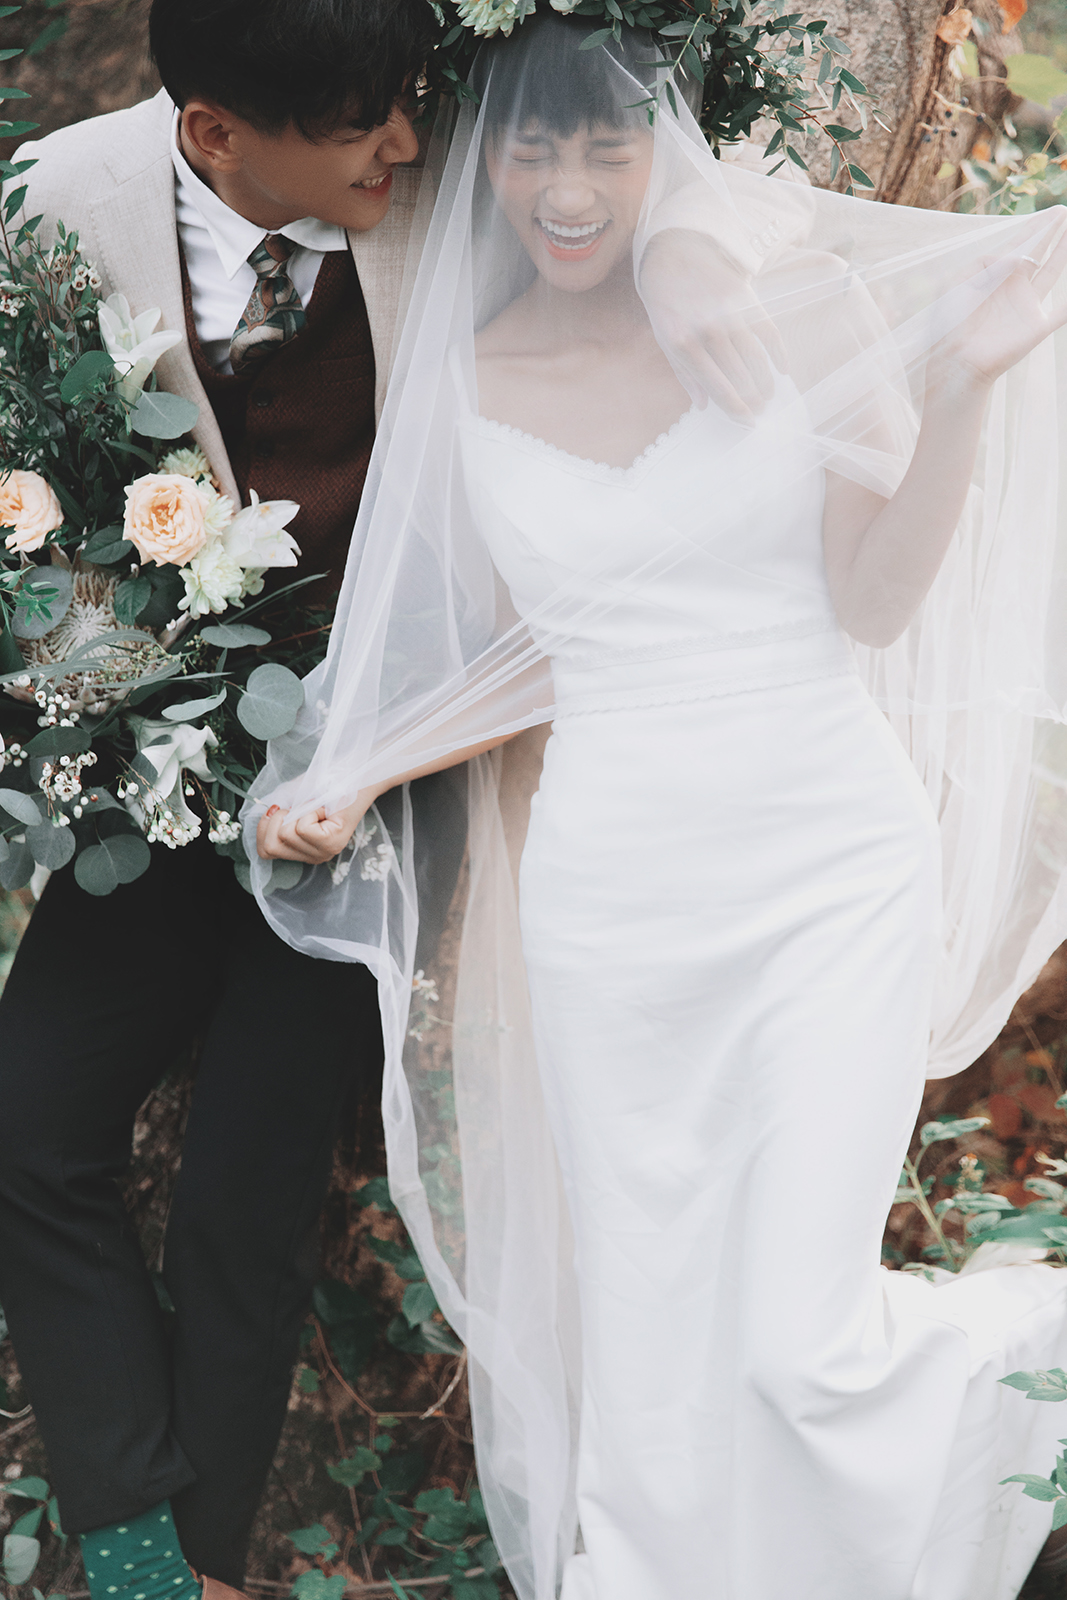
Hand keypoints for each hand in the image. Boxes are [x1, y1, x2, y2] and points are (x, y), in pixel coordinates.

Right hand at [256, 788, 376, 863]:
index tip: (277, 809)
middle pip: (271, 847)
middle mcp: (313, 857)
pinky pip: (303, 828)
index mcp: (303, 850)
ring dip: (298, 811)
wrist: (356, 776)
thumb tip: (264, 817)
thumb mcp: (294, 801)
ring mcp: (324, 853)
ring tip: (316, 806)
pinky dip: (309, 811)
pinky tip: (324, 809)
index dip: (263, 828)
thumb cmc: (326, 785)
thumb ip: (278, 814)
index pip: (265, 852)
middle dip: (277, 820)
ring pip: (286, 835)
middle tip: (297, 808)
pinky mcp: (333, 842)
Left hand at [639, 228, 786, 421]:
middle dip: (753, 400)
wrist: (677, 252)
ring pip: (757, 359)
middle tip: (760, 410)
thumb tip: (704, 405)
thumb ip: (684, 374)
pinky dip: (778, 354)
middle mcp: (709, 332)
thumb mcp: (665, 339)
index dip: (736, 409)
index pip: (718, 388)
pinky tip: (782, 369)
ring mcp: (730, 315)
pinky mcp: (747, 300)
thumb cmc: (667, 302)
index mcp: (684, 345)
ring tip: (769, 395)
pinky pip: (769, 333)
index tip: (747, 422)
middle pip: (741, 377)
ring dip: (766, 382)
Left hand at [936, 220, 1066, 391]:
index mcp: (993, 277)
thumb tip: (1011, 256)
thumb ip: (981, 263)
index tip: (1050, 212)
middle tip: (1064, 211)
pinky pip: (1063, 312)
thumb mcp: (955, 285)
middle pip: (1038, 253)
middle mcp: (1012, 287)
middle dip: (1052, 231)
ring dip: (1064, 251)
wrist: (956, 361)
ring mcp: (1027, 306)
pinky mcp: (1037, 326)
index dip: (1034, 228)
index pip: (1018, 246)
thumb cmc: (950, 325)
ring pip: (1052, 271)